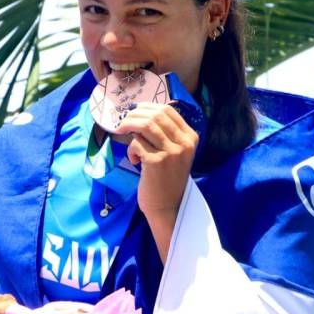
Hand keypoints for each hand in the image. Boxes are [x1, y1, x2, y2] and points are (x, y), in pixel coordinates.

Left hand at [115, 101, 197, 261]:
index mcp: (190, 137)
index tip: (136, 111)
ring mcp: (171, 152)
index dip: (148, 106)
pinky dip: (131, 149)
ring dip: (129, 126)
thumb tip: (145, 110)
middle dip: (135, 115)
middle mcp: (184, 143)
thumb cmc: (168, 178)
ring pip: (145, 125)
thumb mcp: (175, 152)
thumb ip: (166, 133)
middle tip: (124, 122)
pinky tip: (134, 159)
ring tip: (123, 133)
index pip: (168, 110)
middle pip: (156, 115)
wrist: (168, 206)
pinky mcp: (156, 162)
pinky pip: (137, 143)